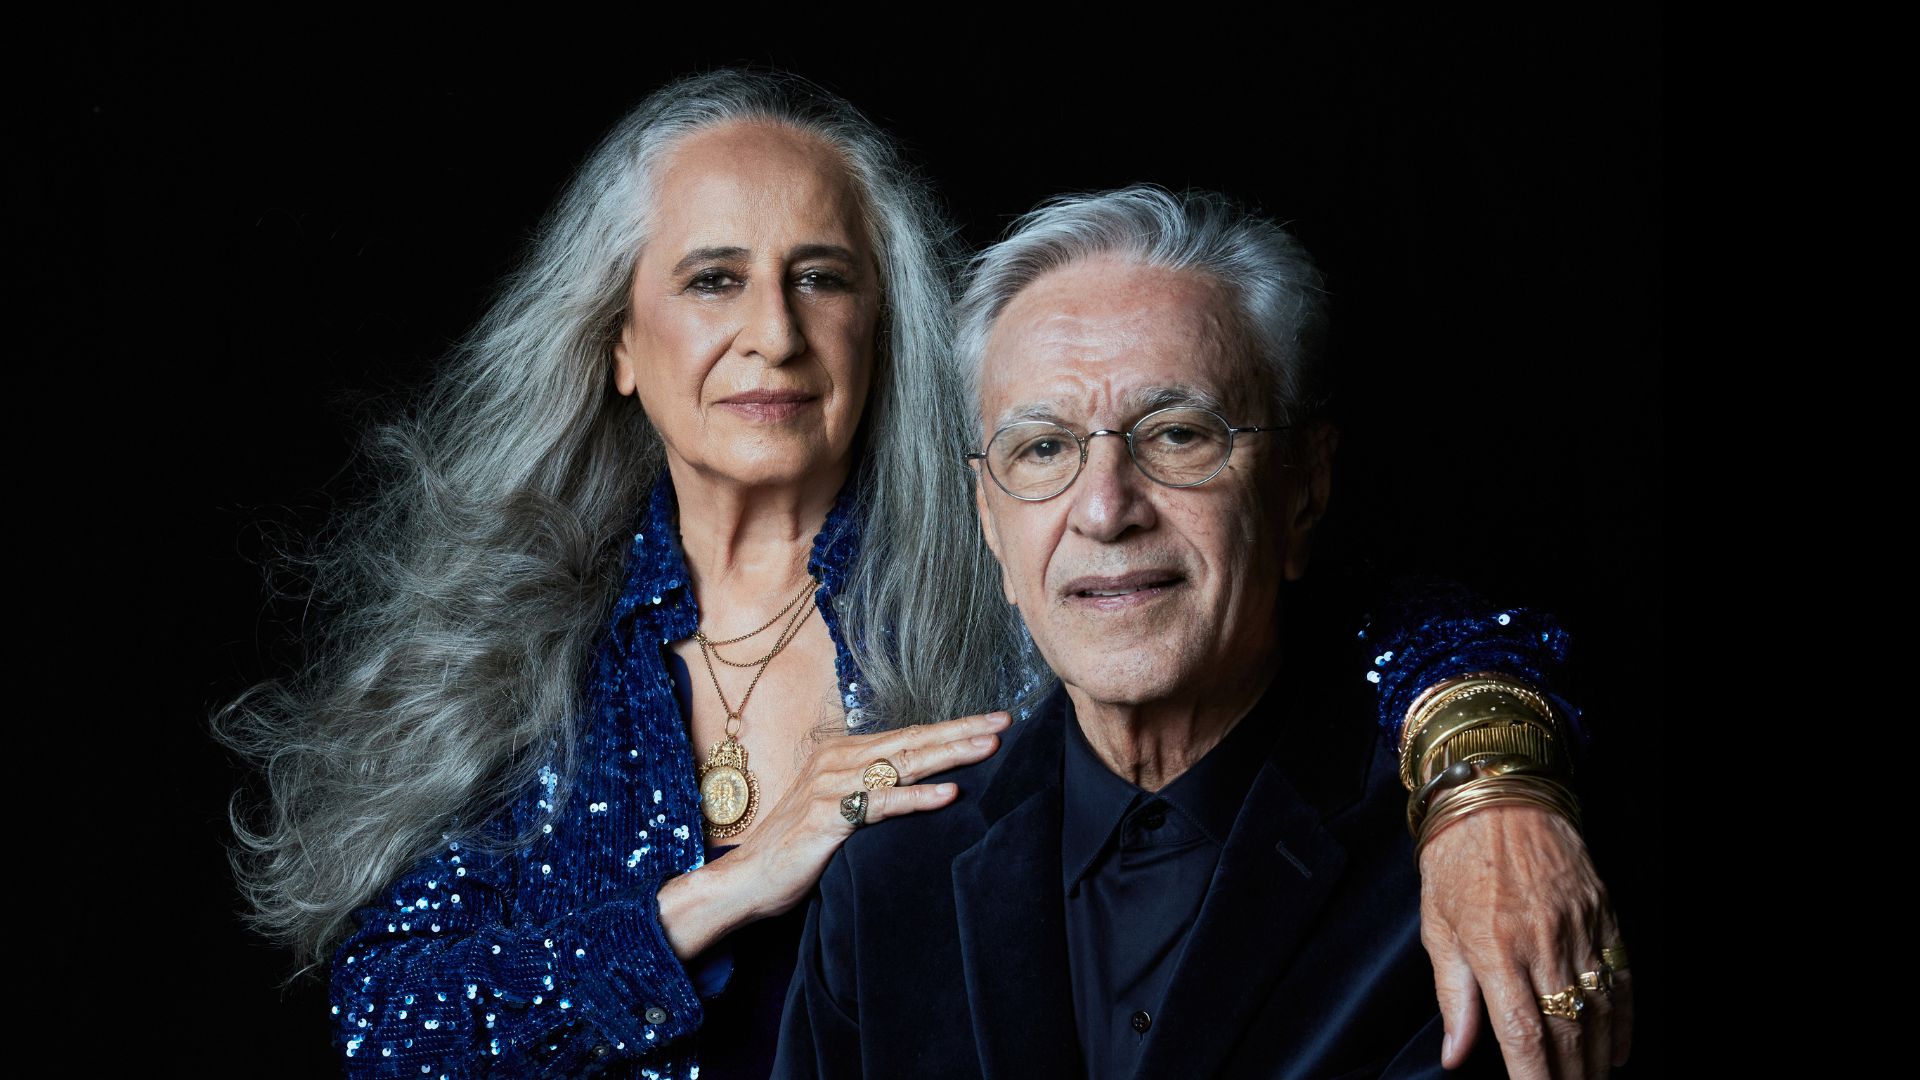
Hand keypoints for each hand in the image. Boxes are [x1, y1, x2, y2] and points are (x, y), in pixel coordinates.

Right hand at [658, 710, 1010, 957]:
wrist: (749, 877)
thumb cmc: (798, 845)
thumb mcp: (838, 806)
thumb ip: (872, 789)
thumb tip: (919, 781)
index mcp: (843, 753)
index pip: (908, 734)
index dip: (952, 727)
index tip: (993, 720)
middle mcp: (838, 760)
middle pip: (912, 741)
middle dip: (961, 731)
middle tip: (1003, 722)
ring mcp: (830, 785)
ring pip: (902, 764)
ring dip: (949, 754)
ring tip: (988, 747)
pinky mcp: (826, 816)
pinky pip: (880, 803)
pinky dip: (917, 797)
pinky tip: (948, 793)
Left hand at [1418, 804, 1630, 1077]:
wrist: (1497, 792)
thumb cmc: (1455, 859)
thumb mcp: (1437, 926)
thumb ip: (1452, 997)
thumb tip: (1455, 1056)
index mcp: (1494, 947)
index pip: (1523, 1033)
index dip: (1535, 1079)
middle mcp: (1541, 942)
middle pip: (1566, 1030)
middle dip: (1570, 1077)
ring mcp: (1578, 927)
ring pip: (1598, 1009)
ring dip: (1597, 1057)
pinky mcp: (1602, 914)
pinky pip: (1620, 976)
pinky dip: (1622, 1018)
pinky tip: (1616, 1048)